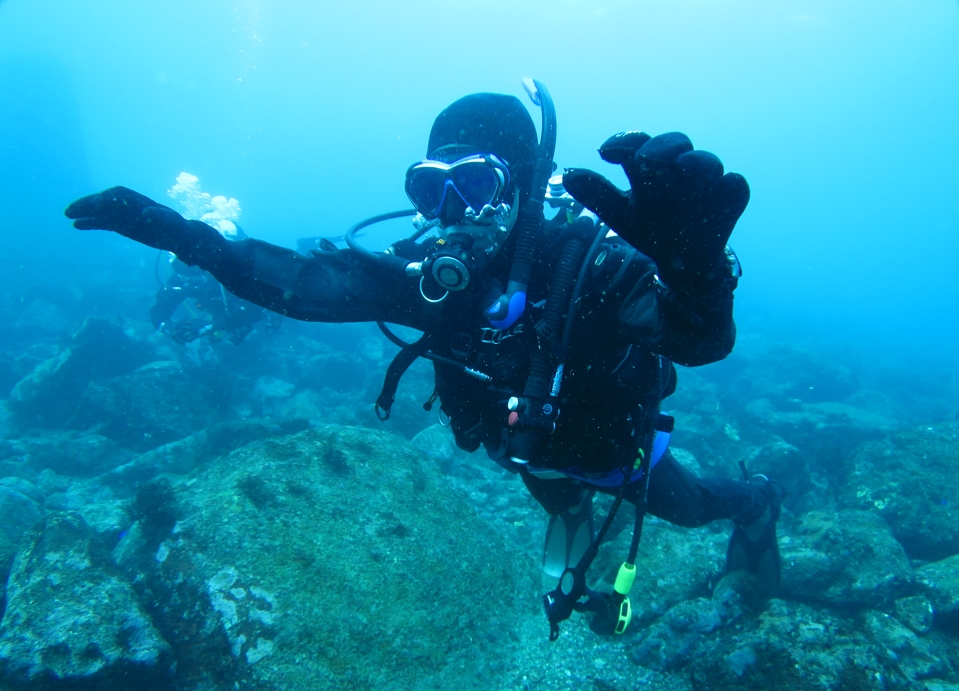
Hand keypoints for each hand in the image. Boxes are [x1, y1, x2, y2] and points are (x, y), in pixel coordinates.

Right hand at [65, 186, 190, 252]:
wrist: (177, 236)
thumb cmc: (175, 227)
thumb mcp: (170, 222)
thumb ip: (160, 216)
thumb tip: (148, 212)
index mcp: (136, 199)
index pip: (116, 195)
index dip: (104, 200)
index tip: (95, 206)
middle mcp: (126, 205)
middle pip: (102, 202)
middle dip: (87, 204)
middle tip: (70, 210)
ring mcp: (121, 214)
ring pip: (99, 212)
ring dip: (84, 213)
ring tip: (67, 216)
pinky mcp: (119, 224)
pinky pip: (102, 222)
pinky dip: (90, 223)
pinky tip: (76, 225)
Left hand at [563, 132, 748, 288]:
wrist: (681, 261)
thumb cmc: (651, 228)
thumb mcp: (620, 214)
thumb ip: (597, 194)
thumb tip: (567, 175)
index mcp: (650, 165)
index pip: (637, 142)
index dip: (623, 142)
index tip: (605, 152)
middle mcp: (679, 166)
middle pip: (675, 142)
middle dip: (661, 147)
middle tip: (645, 160)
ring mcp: (708, 180)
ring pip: (707, 160)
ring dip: (696, 161)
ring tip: (682, 169)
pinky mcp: (732, 196)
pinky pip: (735, 184)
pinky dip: (728, 185)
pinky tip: (718, 191)